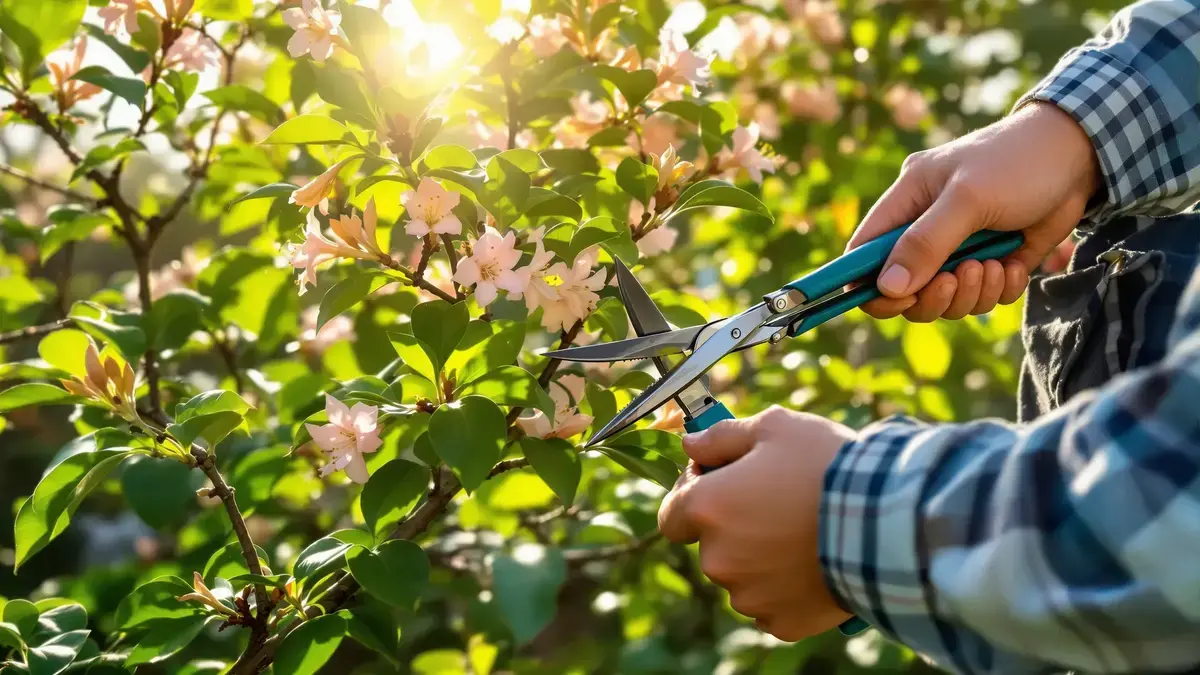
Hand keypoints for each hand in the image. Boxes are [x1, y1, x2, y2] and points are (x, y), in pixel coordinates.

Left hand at [657, 406, 854, 639]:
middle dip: (734, 526)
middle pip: (711, 545)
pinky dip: (785, 589)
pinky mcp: (781, 622)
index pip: (672, 515)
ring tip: (802, 533)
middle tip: (776, 504)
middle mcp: (718, 558)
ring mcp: (749, 595)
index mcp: (708, 508)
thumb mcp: (775, 428)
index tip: (722, 483)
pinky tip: (812, 563)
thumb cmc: (827, 466)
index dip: (693, 496)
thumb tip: (691, 444)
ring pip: (741, 577)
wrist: (887, 522)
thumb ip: (722, 436)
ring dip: (759, 559)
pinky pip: (771, 605)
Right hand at [849, 101, 1101, 321]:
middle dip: (933, 295)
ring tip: (995, 265)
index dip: (869, 285)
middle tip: (960, 280)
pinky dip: (1000, 289)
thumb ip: (926, 243)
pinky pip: (984, 295)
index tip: (898, 301)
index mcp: (907, 203)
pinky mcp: (995, 259)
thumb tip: (886, 288)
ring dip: (972, 293)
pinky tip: (1015, 264)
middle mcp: (928, 229)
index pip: (864, 253)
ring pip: (946, 298)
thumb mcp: (967, 199)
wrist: (1081, 152)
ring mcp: (961, 247)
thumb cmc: (1016, 162)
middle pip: (905, 289)